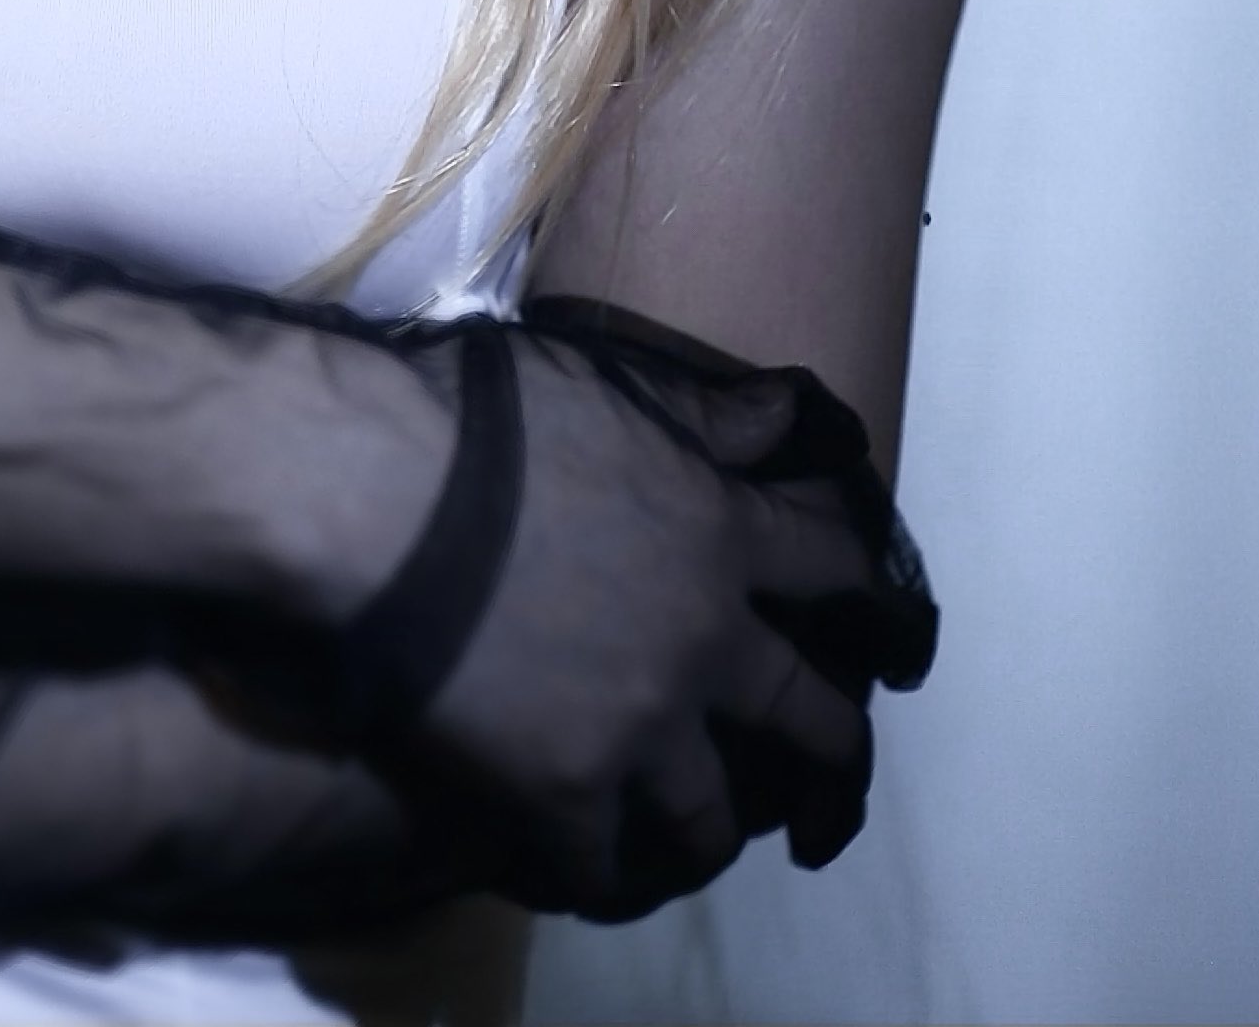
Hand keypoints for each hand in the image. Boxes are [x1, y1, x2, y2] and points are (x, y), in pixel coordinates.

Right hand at [397, 307, 933, 918]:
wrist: (367, 502)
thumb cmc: (478, 422)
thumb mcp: (605, 389)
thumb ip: (703, 414)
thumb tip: (792, 419)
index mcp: (720, 534)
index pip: (835, 568)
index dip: (868, 597)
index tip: (891, 629)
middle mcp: (705, 644)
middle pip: (809, 717)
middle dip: (832, 750)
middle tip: (832, 782)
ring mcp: (640, 732)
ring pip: (714, 815)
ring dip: (716, 823)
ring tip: (703, 835)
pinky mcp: (563, 798)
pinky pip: (606, 867)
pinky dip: (604, 869)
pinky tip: (588, 865)